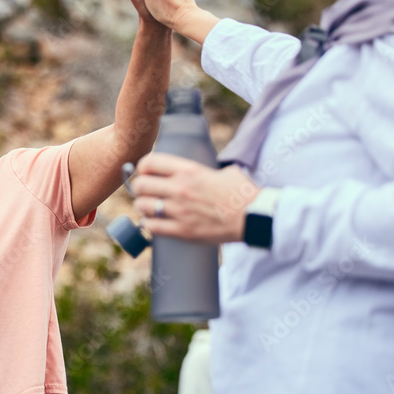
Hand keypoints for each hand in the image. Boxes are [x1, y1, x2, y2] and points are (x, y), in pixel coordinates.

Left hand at [130, 153, 259, 243]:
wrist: (253, 217)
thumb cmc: (241, 193)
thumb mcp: (222, 171)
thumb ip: (202, 170)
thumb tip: (194, 172)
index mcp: (190, 171)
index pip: (150, 163)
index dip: (143, 167)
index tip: (146, 172)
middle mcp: (181, 189)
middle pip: (140, 185)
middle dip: (140, 188)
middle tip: (146, 192)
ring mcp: (180, 211)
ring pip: (142, 206)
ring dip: (144, 207)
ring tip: (151, 208)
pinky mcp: (182, 231)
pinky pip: (151, 227)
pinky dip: (150, 224)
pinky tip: (156, 222)